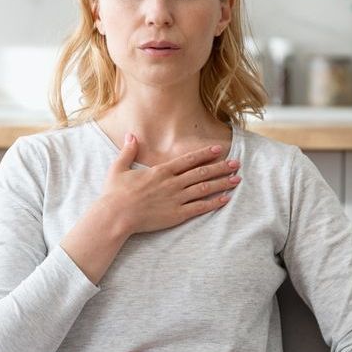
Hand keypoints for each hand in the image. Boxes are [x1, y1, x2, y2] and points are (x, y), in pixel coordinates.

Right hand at [101, 134, 239, 235]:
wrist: (115, 216)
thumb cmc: (115, 194)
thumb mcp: (118, 168)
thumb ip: (128, 151)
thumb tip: (131, 135)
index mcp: (161, 171)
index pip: (189, 160)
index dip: (205, 154)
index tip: (219, 149)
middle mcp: (172, 183)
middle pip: (202, 172)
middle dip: (221, 167)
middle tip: (236, 163)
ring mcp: (176, 199)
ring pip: (204, 188)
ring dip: (222, 183)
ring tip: (236, 179)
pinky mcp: (176, 215)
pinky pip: (200, 208)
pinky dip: (214, 203)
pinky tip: (226, 199)